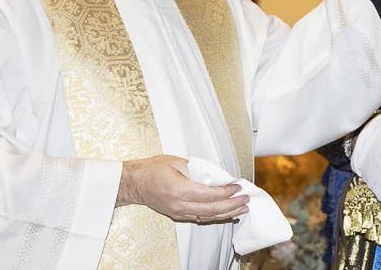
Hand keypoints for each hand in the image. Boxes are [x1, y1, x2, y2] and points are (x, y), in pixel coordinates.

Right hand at [117, 155, 248, 223]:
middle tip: (246, 199)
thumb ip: (197, 168)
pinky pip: (200, 218)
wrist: (134, 183)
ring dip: (227, 214)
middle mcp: (179, 205)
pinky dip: (215, 216)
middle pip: (211, 209)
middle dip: (232, 205)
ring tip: (242, 209)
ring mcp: (178, 212)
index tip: (238, 187)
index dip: (226, 192)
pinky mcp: (178, 215)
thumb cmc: (152, 169)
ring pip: (207, 217)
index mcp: (179, 190)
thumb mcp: (176, 161)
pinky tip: (227, 214)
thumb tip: (217, 174)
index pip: (209, 194)